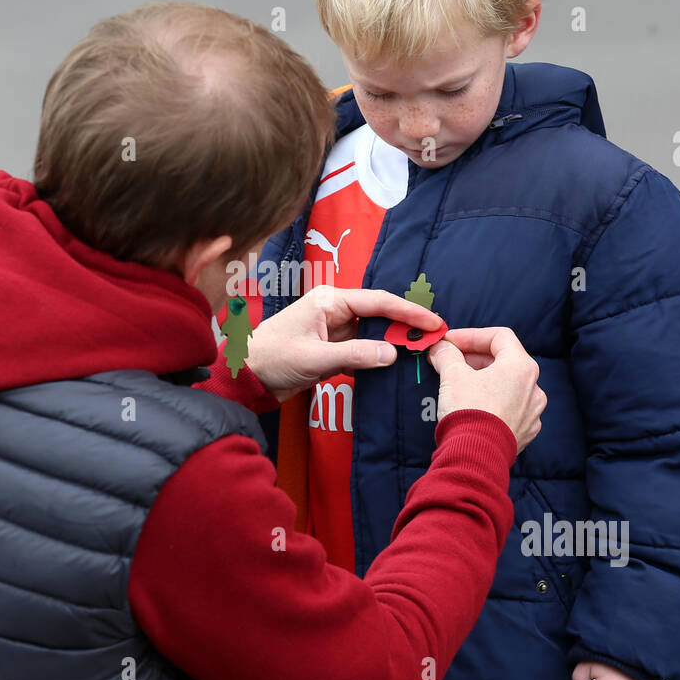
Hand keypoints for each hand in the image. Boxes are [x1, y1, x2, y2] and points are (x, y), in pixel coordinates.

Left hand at [244, 286, 442, 403]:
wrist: (245, 377)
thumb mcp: (314, 357)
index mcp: (330, 301)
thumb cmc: (271, 358)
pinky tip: (393, 368)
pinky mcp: (332, 351)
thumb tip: (391, 353)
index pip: (378, 302)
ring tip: (420, 354)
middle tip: (434, 340)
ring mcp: (334, 332)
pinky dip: (376, 359)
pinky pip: (362, 351)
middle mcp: (334, 312)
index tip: (433, 322)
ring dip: (393, 344)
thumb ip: (354, 355)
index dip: (408, 311)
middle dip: (405, 327)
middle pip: (379, 316)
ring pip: (373, 335)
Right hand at [425, 326, 545, 451]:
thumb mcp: (452, 375)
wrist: (476, 456)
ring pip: (507, 386)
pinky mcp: (525, 431)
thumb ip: (447, 355)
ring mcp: (532, 412)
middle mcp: (534, 387)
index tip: (450, 342)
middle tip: (449, 361)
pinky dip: (492, 402)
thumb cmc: (469, 411)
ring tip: (459, 385)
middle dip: (474, 358)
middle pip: (504, 361)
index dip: (471, 335)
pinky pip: (510, 408)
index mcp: (521, 367)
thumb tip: (441, 349)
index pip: (499, 337)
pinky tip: (474, 407)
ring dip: (484, 380)